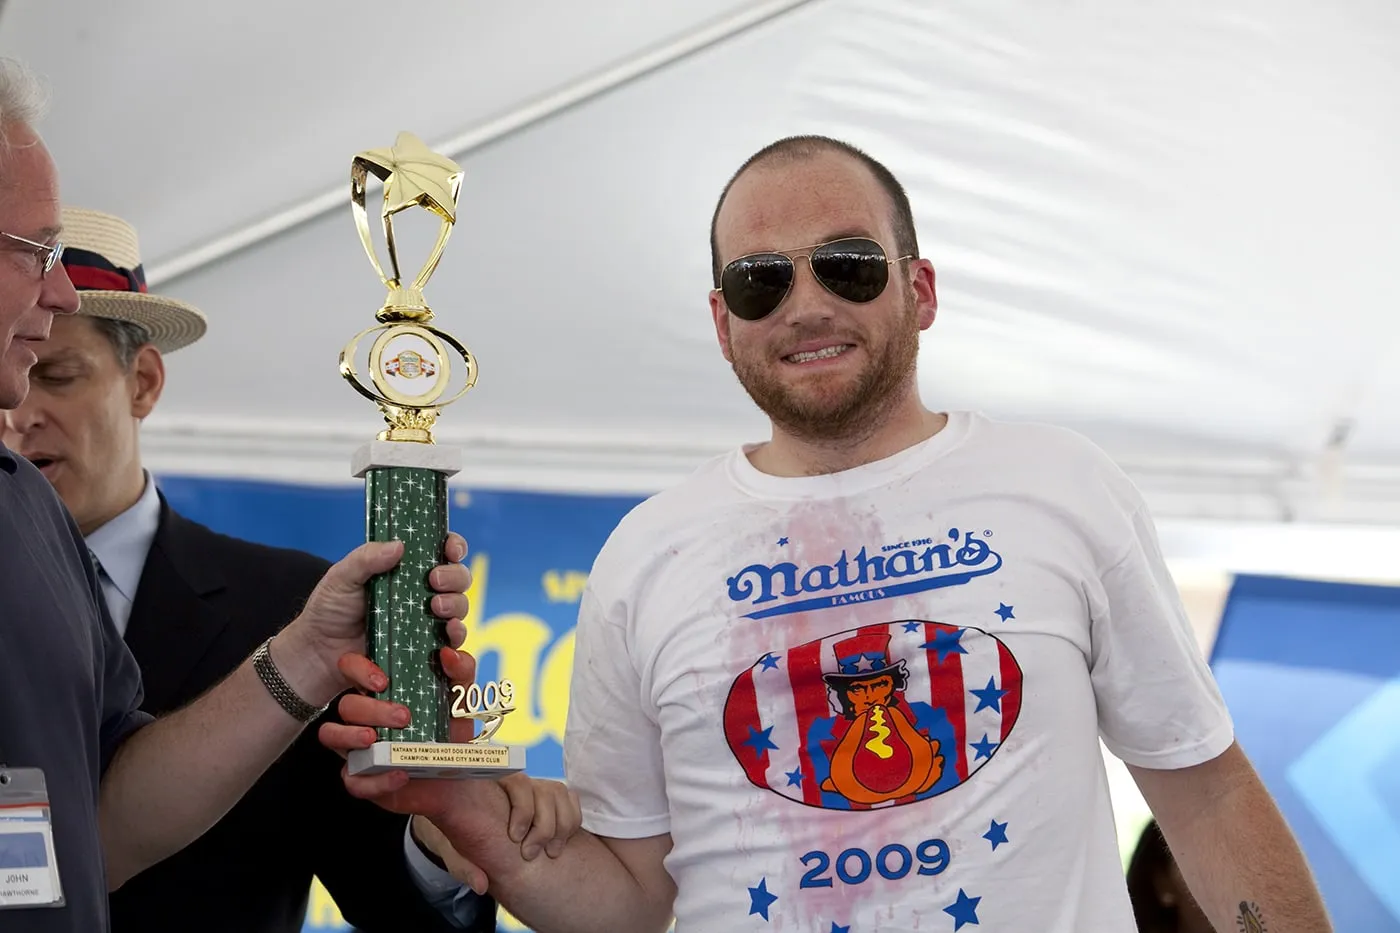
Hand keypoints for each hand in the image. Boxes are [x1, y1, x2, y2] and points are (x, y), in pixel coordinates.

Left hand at [273, 533, 471, 708]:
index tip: (450, 549)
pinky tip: (446, 635)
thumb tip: (399, 546)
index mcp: (406, 569)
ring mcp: (426, 621)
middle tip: (434, 580)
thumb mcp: (342, 576)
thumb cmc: (330, 610)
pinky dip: (456, 637)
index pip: (441, 551)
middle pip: (459, 578)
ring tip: (436, 608)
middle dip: (455, 576)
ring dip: (456, 605)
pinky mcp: (425, 650)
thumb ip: (366, 558)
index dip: (454, 546)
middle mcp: (423, 593)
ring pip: (460, 608)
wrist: (318, 654)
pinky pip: (452, 645)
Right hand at [320, 644, 486, 815]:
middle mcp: (363, 716)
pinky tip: (400, 774)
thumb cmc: (450, 730)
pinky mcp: (362, 778)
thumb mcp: (460, 699)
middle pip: (346, 704)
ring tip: (375, 739)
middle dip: (371, 709)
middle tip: (403, 716)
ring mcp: (357, 747)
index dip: (358, 669)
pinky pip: (353, 780)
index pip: (351, 667)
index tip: (383, 681)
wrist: (457, 774)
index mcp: (380, 692)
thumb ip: (460, 671)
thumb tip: (449, 654)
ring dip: (351, 736)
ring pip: (331, 735)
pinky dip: (376, 780)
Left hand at [407, 776, 580, 893]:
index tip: (515, 838)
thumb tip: (481, 885)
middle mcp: (521, 785)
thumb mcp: (456, 855)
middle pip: (545, 791)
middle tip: (531, 855)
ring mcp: (540, 791)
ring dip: (561, 826)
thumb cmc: (464, 840)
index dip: (522, 809)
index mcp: (495, 786)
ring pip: (561, 794)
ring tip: (551, 853)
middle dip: (543, 826)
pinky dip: (572, 821)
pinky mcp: (555, 802)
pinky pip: (572, 802)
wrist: (476, 837)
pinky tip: (560, 843)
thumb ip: (464, 868)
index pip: (518, 783)